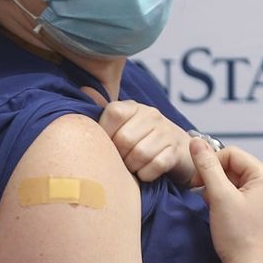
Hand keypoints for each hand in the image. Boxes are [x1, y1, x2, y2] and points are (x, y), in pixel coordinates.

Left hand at [81, 88, 195, 184]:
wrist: (177, 148)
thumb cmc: (140, 138)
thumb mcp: (123, 123)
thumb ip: (104, 114)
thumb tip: (84, 89)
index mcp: (133, 107)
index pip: (113, 114)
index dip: (106, 134)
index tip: (107, 145)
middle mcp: (151, 115)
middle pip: (124, 139)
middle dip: (118, 156)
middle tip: (120, 161)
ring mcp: (165, 132)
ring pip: (140, 154)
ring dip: (132, 167)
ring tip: (131, 167)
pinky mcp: (175, 151)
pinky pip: (156, 165)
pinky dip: (146, 174)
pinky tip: (144, 172)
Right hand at [190, 139, 262, 262]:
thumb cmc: (238, 235)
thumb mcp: (218, 196)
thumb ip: (207, 166)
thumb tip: (196, 141)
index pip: (231, 153)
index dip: (210, 163)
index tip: (195, 182)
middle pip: (234, 166)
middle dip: (214, 177)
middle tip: (201, 194)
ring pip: (235, 181)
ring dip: (218, 189)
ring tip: (211, 206)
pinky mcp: (262, 213)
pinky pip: (240, 195)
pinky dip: (226, 200)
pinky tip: (219, 214)